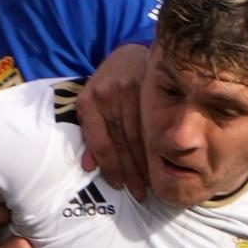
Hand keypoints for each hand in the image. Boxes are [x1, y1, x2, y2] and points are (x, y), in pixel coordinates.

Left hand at [78, 44, 149, 200]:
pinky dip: (156, 145)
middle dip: (131, 172)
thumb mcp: (92, 106)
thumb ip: (90, 134)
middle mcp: (107, 95)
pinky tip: (160, 161)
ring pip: (139, 135)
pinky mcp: (148, 85)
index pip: (102, 143)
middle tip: (139, 194)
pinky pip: (152, 123)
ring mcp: (129, 89)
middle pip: (121, 142)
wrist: (129, 54)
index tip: (119, 186)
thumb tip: (88, 167)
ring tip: (150, 184)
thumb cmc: (108, 86)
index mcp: (88, 102)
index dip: (111, 167)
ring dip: (145, 163)